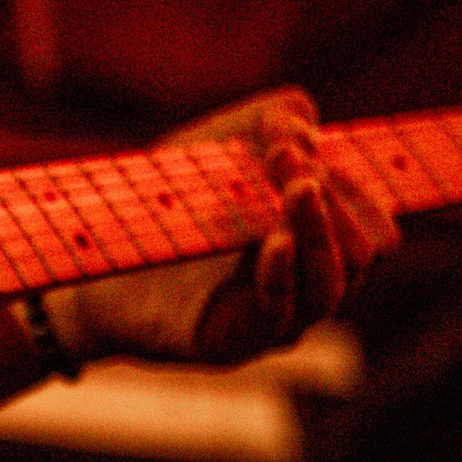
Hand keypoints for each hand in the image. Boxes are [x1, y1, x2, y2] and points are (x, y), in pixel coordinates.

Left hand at [49, 86, 397, 363]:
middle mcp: (305, 283)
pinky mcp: (234, 341)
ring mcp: (274, 318)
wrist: (89, 255)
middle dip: (336, 197)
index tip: (298, 141)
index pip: (372, 221)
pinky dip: (283, 273)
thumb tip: (309, 128)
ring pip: (332, 285)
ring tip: (297, 188)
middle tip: (285, 156)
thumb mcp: (218, 144)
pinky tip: (273, 240)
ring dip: (319, 230)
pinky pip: (279, 315)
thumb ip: (269, 119)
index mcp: (314, 240)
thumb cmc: (165, 202)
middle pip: (363, 251)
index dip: (354, 182)